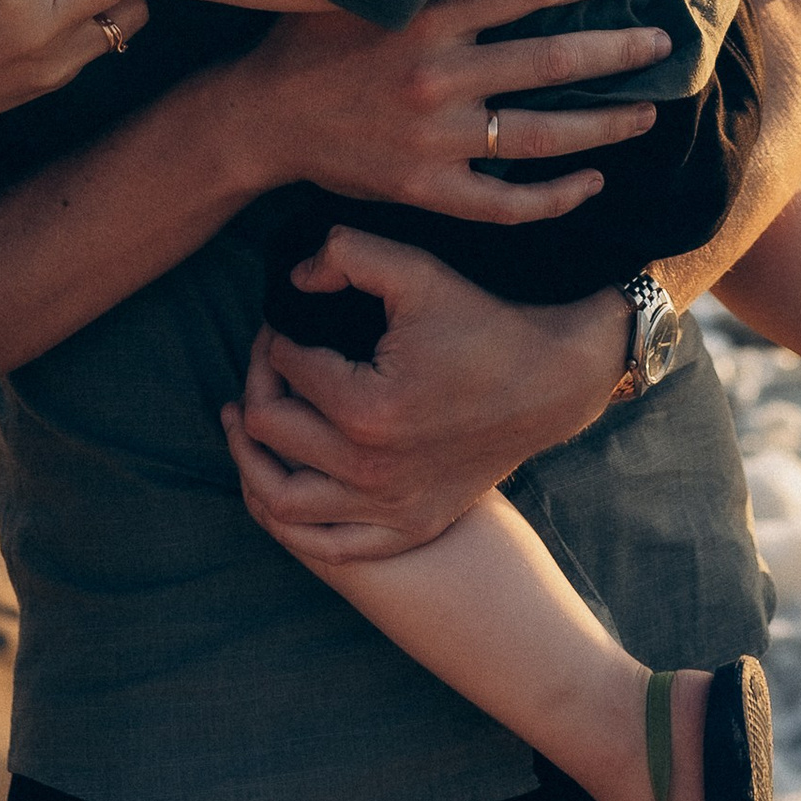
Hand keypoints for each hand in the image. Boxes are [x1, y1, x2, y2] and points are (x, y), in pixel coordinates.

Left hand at [220, 235, 627, 562]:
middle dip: (258, 385)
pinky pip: (327, 546)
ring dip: (252, 460)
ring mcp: (390, 509)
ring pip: (281, 503)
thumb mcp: (418, 272)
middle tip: (269, 360)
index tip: (283, 320)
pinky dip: (290, 522)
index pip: (282, 372)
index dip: (271, 338)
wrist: (553, 381)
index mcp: (367, 410)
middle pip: (270, 434)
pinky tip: (280, 482)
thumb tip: (291, 281)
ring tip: (247, 422)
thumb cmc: (484, 323)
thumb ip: (346, 254)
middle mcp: (372, 471)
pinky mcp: (408, 528)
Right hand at [230, 0, 670, 223]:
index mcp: (425, 19)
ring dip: (603, 126)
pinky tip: (591, 184)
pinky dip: (554, 197)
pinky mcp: (426, 190)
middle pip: (550, 63)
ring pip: (541, 136)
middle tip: (663, 47)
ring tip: (647, 115)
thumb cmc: (310, 42)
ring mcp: (434, 140)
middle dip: (615, 53)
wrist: (258, 119)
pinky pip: (506, 202)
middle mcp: (437, 77)